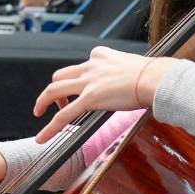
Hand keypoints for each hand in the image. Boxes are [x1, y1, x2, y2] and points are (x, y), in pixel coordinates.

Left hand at [31, 48, 171, 143]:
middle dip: (54, 90)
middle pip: (61, 75)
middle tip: (55, 102)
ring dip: (43, 102)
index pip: (82, 64)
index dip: (79, 77)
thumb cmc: (154, 75)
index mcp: (101, 56)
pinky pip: (63, 115)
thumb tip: (137, 82)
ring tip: (38, 113)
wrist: (156, 78)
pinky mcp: (90, 98)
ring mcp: (88, 82)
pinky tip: (43, 137)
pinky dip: (50, 127)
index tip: (82, 87)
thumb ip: (126, 73)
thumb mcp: (135, 66)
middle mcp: (91, 65)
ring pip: (54, 90)